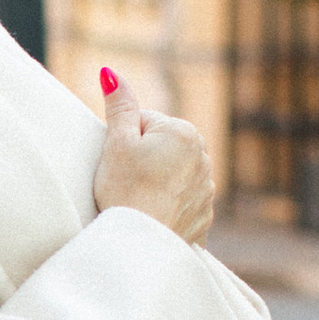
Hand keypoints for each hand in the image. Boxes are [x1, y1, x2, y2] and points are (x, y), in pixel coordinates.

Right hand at [92, 70, 215, 247]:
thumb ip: (119, 105)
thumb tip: (111, 72)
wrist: (141, 246)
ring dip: (156, 183)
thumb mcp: (116, 143)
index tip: (120, 164)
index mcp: (184, 132)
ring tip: (138, 200)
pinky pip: (181, 202)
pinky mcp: (204, 216)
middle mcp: (203, 157)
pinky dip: (167, 206)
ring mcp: (207, 189)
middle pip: (161, 148)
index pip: (145, 124)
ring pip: (172, 175)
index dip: (124, 142)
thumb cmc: (124, 192)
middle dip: (144, 160)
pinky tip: (151, 216)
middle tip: (126, 182)